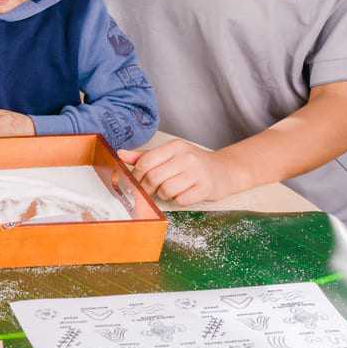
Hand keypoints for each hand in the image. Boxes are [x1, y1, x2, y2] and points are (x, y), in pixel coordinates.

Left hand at [118, 141, 249, 205]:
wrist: (225, 170)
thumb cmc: (193, 163)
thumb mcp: (170, 154)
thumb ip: (145, 155)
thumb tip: (120, 154)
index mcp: (175, 146)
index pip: (146, 161)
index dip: (136, 175)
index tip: (134, 182)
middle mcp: (186, 157)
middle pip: (153, 177)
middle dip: (146, 188)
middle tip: (148, 191)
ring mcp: (198, 173)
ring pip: (166, 190)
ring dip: (163, 195)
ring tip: (168, 191)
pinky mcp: (206, 188)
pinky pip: (181, 200)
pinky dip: (178, 200)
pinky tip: (182, 195)